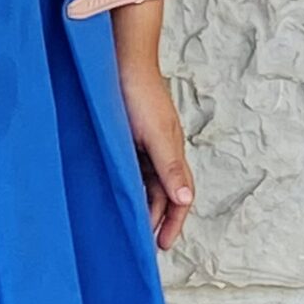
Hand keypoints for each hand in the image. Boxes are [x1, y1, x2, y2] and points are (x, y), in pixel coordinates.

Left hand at [116, 61, 194, 250]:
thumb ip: (170, 168)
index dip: (174, 222)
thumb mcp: (155, 135)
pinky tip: (117, 193)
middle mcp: (162, 150)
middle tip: (142, 243)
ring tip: (130, 224)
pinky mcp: (128, 135)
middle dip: (158, 219)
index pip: (180, 197)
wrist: (121, 58)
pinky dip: (130, 185)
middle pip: (165, 193)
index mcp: (173, 152)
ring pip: (148, 183)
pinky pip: (133, 168)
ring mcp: (145, 143)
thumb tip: (186, 200)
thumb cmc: (139, 93)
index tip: (163, 245)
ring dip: (143, 204)